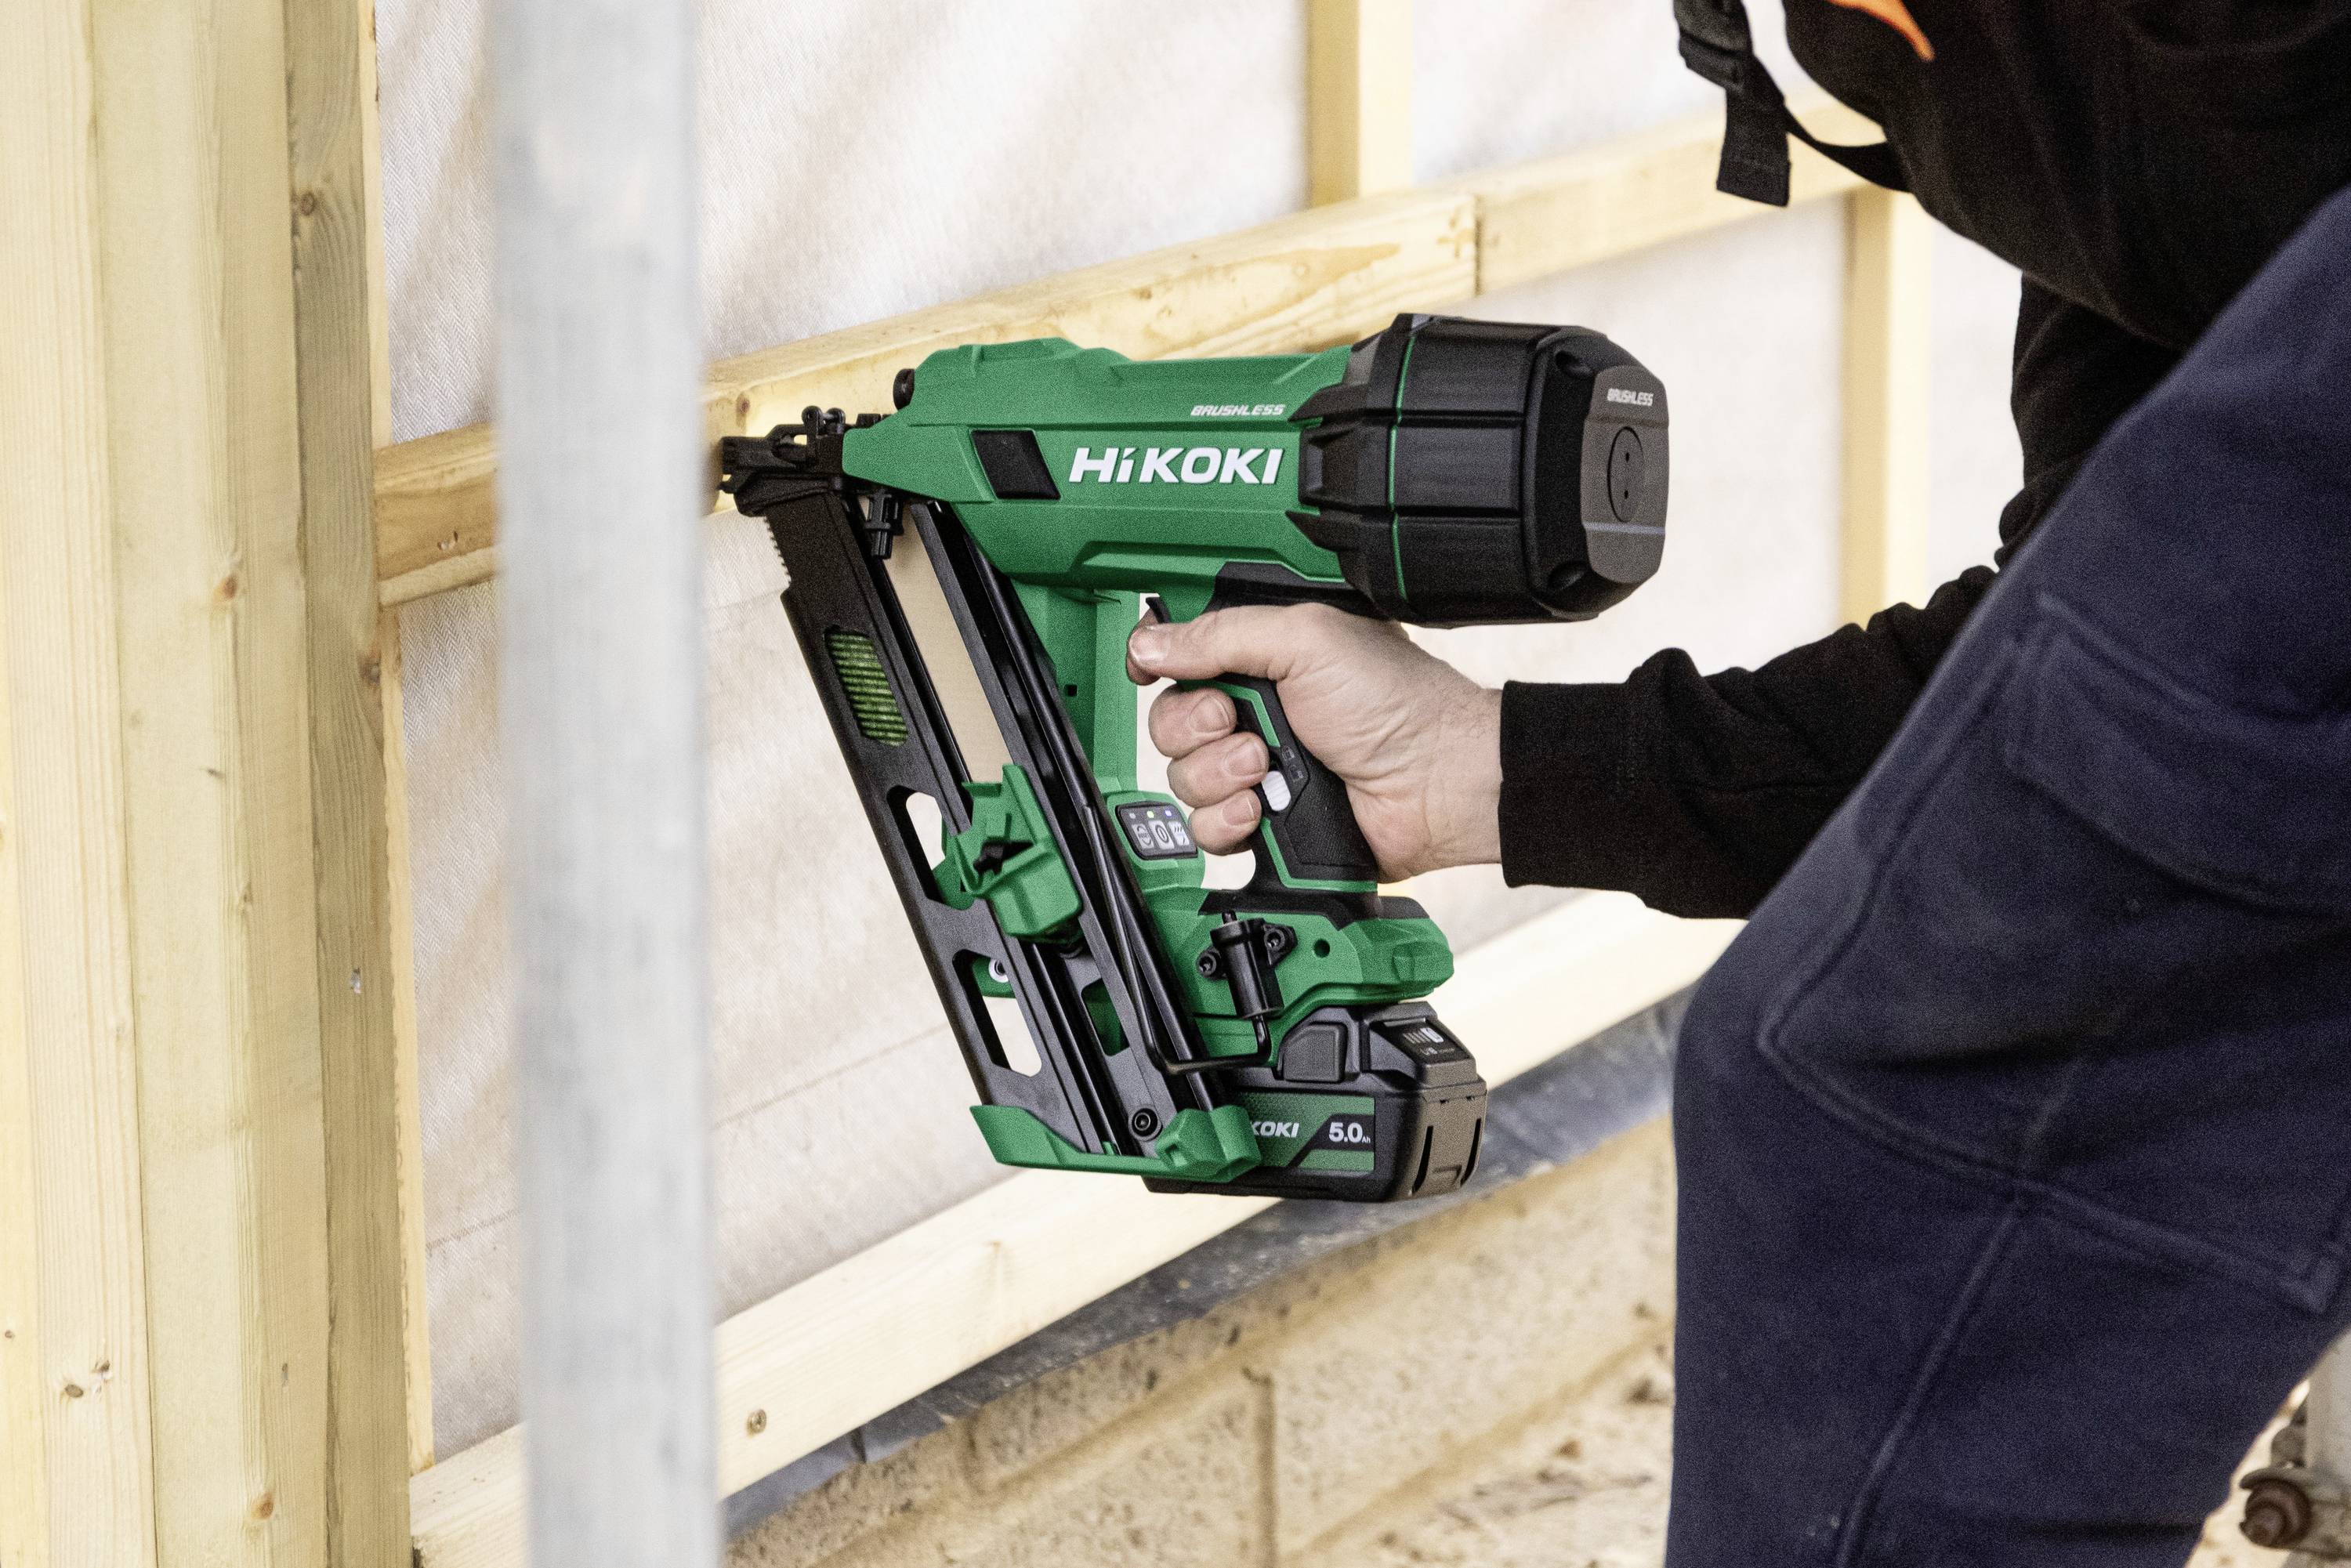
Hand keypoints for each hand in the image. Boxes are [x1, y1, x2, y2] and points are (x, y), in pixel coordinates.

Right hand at [1125, 603, 1501, 879]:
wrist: (1435, 782)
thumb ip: (1221, 635)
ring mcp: (1255, 769)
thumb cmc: (1395, 701)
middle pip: (1170, 720)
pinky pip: (1205, 828)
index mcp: (1262, 657)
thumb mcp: (1306, 638)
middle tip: (1236, 721)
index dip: (1158, 662)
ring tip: (1262, 767)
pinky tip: (1259, 811)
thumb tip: (1151, 644)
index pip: (1180, 655)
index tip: (1150, 669)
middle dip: (1194, 725)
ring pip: (1182, 777)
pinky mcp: (1261, 822)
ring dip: (1215, 774)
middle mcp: (1253, 712)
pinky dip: (1226, 821)